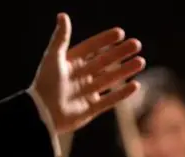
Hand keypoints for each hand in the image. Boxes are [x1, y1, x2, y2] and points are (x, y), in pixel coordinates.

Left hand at [30, 13, 145, 133]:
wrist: (43, 113)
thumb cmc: (46, 84)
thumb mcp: (53, 57)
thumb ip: (61, 37)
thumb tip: (62, 15)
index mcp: (70, 63)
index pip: (91, 48)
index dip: (105, 40)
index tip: (120, 33)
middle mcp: (80, 77)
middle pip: (104, 62)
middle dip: (120, 53)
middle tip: (136, 44)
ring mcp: (86, 93)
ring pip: (110, 79)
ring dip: (125, 70)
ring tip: (141, 61)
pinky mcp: (91, 109)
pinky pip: (110, 100)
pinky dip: (122, 94)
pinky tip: (135, 85)